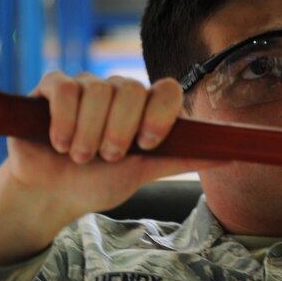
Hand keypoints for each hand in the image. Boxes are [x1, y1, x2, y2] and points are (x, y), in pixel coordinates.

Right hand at [0, 72, 220, 264]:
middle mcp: (116, 91)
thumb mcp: (142, 173)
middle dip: (119, 130)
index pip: (166, 89)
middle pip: (130, 88)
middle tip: (107, 157)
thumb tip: (229, 156)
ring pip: (96, 90)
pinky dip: (64, 119)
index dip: (159, 114)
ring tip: (78, 157)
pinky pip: (64, 88)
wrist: (51, 195)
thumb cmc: (97, 182)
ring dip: (88, 133)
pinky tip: (58, 142)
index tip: (145, 144)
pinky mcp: (52, 87)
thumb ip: (179, 160)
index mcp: (143, 108)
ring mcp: (85, 86)